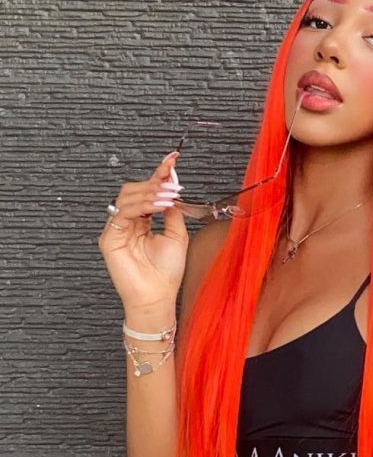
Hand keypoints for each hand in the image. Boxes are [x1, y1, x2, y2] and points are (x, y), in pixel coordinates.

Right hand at [97, 150, 188, 311]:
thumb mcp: (178, 235)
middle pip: (134, 190)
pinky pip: (123, 213)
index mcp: (143, 221)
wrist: (158, 296)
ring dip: (150, 192)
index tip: (172, 159)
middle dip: (155, 182)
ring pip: (127, 197)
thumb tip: (173, 190)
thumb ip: (173, 212)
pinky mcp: (109, 238)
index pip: (148, 192)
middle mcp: (129, 222)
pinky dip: (142, 206)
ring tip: (169, 196)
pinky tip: (158, 206)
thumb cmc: (166, 273)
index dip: (159, 174)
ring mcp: (117, 229)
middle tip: (173, 183)